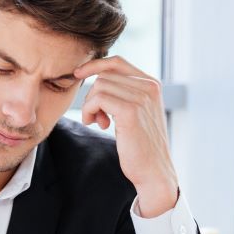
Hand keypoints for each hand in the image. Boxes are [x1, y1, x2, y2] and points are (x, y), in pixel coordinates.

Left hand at [75, 55, 179, 216]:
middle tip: (96, 117)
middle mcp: (149, 86)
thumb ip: (124, 95)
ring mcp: (142, 97)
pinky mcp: (130, 111)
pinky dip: (90, 110)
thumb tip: (97, 80)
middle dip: (92, 95)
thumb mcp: (136, 113)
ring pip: (99, 86)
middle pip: (105, 75)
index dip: (94, 65)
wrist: (154, 171)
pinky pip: (98, 99)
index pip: (117, 62)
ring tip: (98, 122)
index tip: (78, 74)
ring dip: (90, 105)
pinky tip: (98, 124)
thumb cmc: (141, 146)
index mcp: (152, 84)